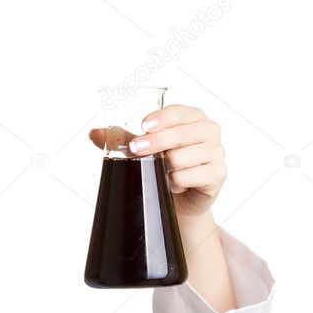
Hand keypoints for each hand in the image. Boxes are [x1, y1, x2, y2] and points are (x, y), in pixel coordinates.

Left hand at [89, 104, 225, 219]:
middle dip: (156, 142)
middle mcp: (208, 131)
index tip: (143, 126)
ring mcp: (216, 152)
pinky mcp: (218, 174)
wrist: (180, 200)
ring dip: (165, 168)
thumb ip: (120, 139)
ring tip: (162, 172)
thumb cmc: (163, 168)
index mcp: (193, 118)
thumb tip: (94, 133)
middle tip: (137, 150)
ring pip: (182, 157)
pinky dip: (176, 182)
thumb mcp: (143, 150)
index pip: (179, 112)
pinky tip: (173, 184)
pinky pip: (190, 176)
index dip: (161, 118)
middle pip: (181, 133)